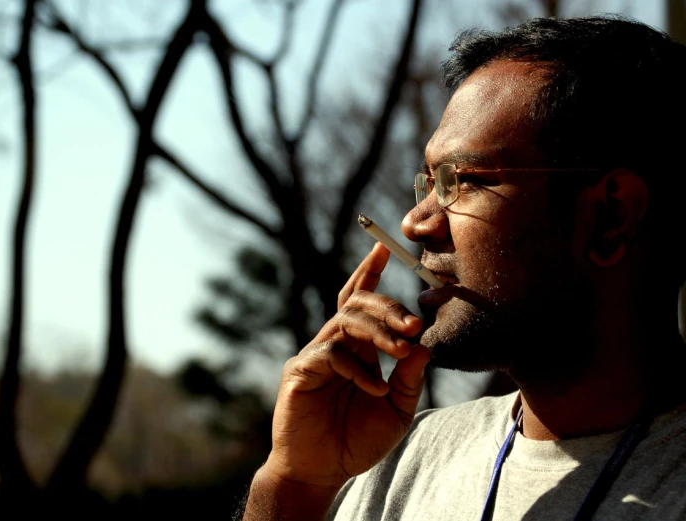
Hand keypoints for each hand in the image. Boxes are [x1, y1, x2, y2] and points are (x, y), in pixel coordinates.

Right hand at [263, 242, 429, 490]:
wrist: (322, 471)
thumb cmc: (356, 440)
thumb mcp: (395, 411)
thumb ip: (409, 379)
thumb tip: (422, 346)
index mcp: (356, 348)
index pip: (361, 301)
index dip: (369, 273)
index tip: (385, 249)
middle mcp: (334, 344)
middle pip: (356, 303)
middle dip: (388, 306)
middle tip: (414, 323)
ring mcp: (315, 355)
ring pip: (345, 320)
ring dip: (379, 331)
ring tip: (401, 350)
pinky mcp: (300, 371)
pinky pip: (331, 353)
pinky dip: (359, 367)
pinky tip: (375, 387)